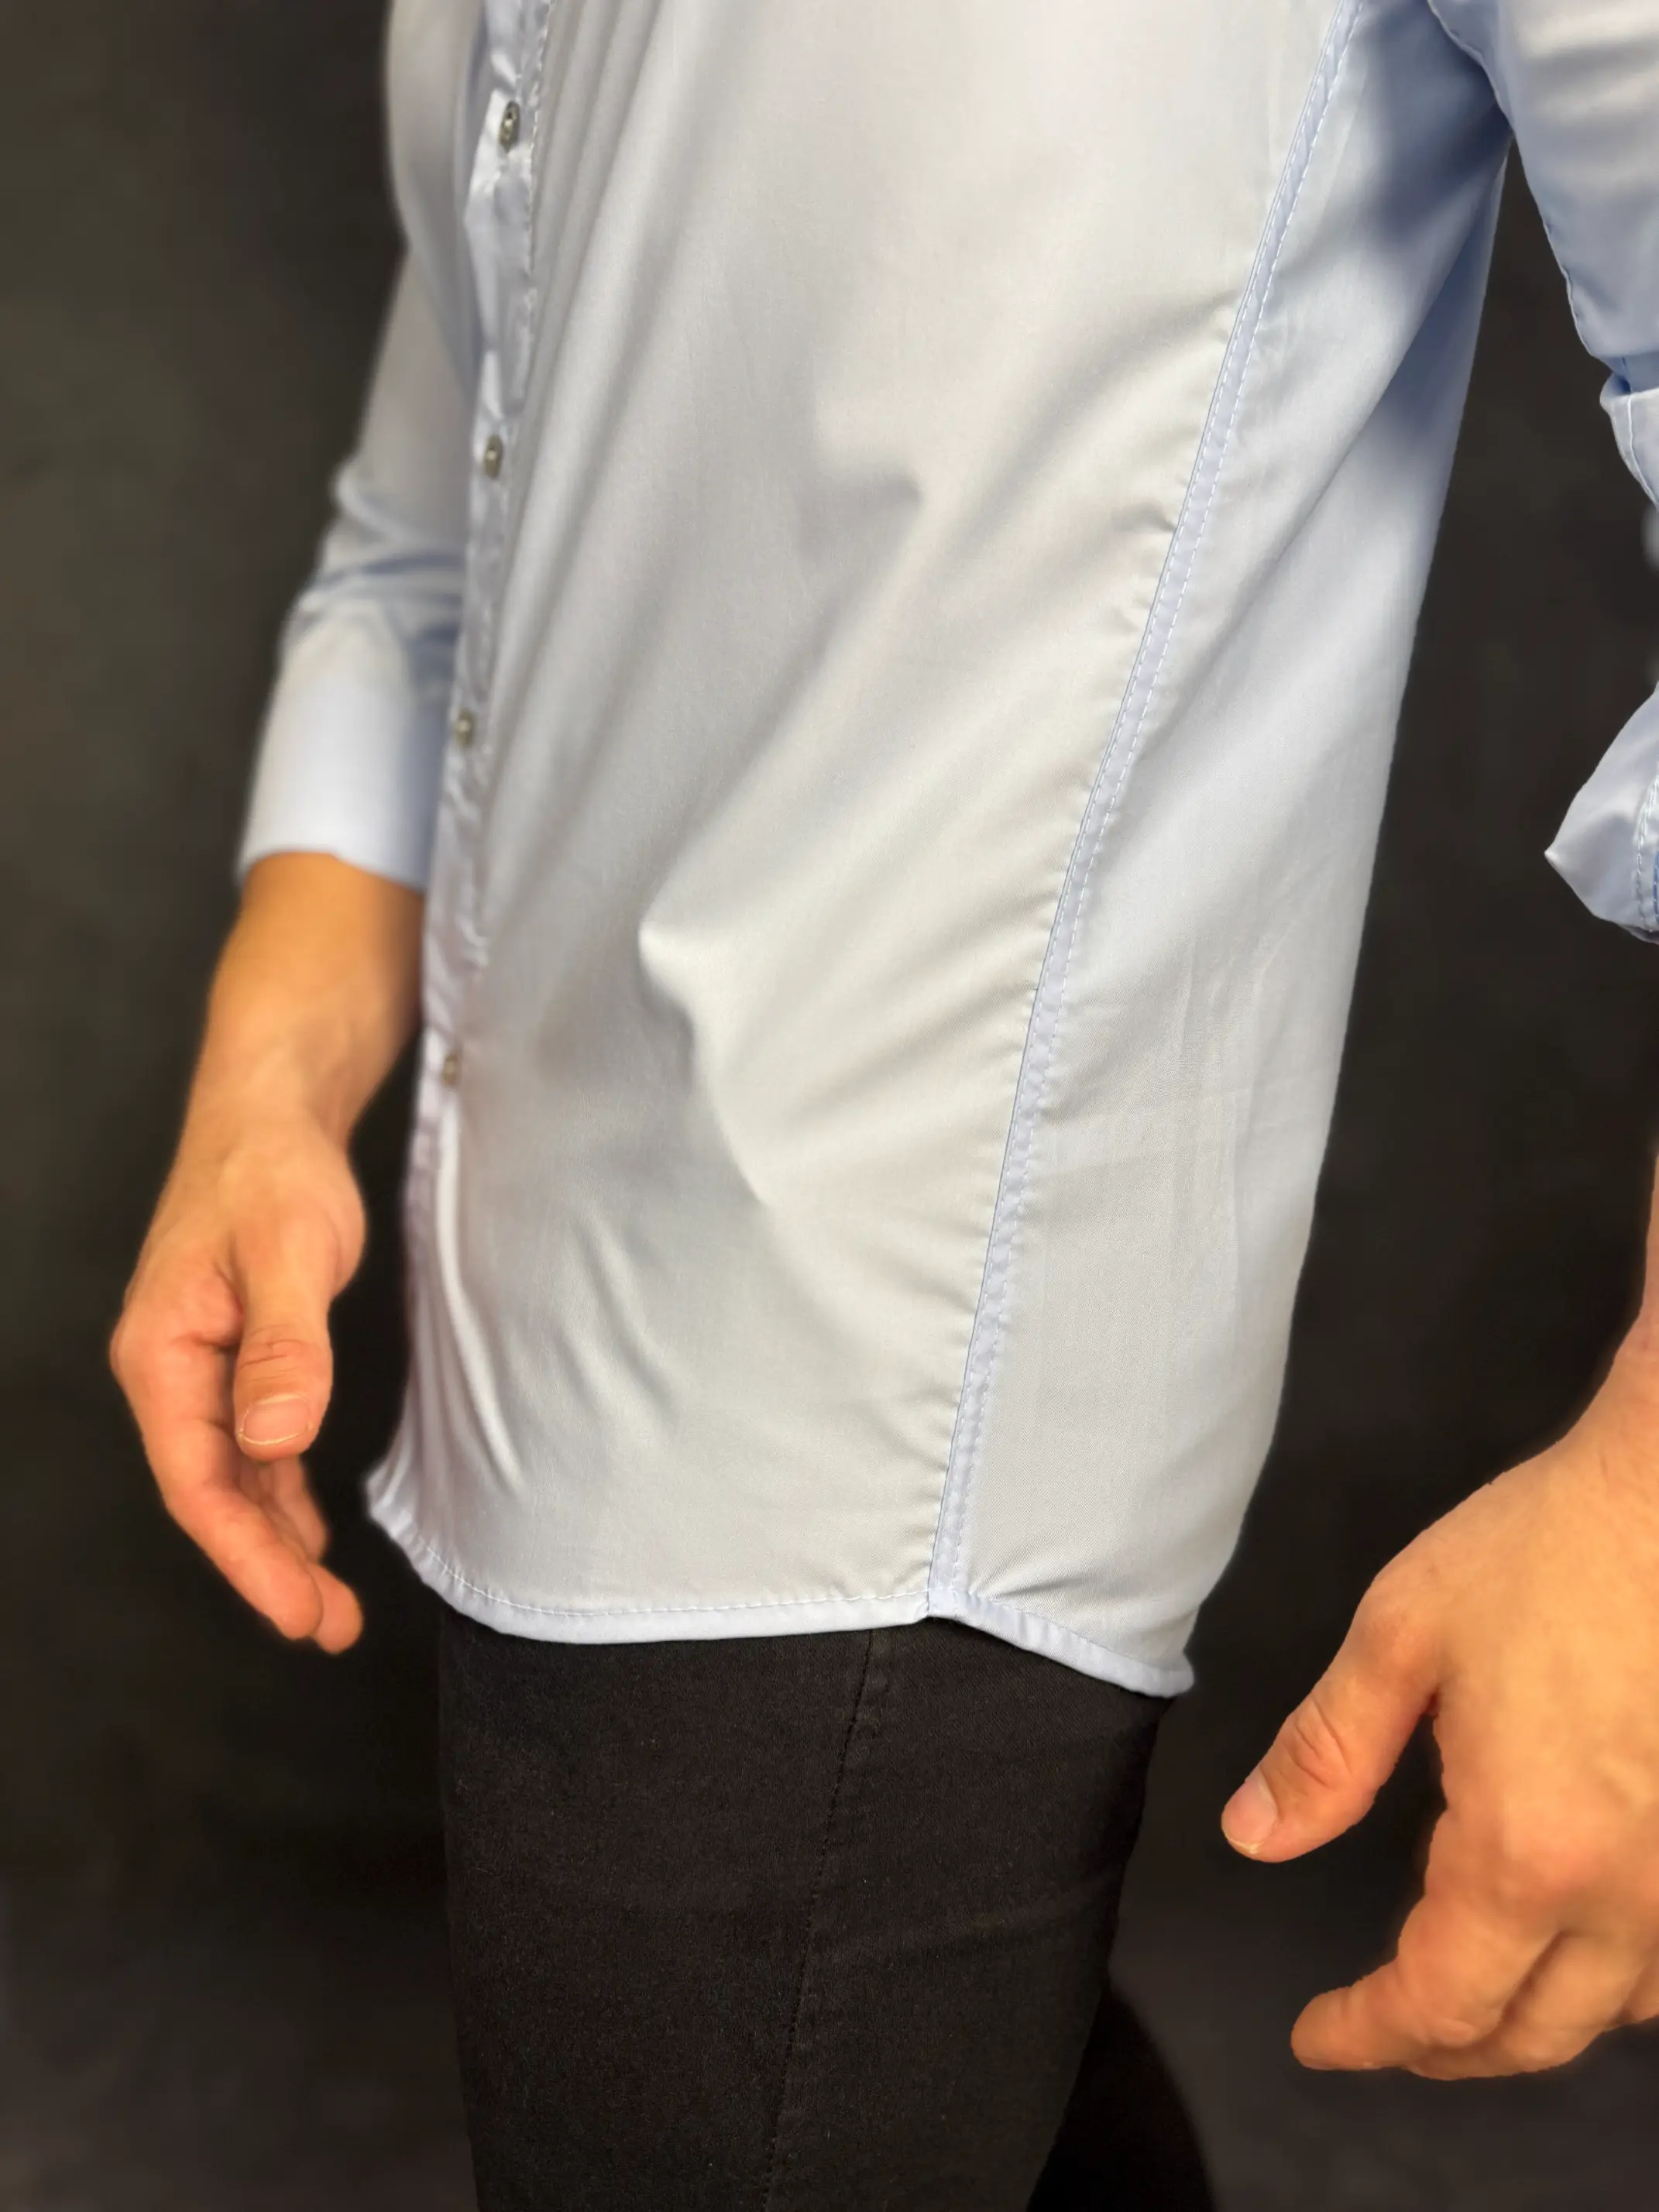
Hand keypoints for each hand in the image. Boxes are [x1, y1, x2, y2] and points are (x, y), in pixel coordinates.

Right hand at [111, 1105, 367, 1650]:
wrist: (272, 1113)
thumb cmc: (271, 1170)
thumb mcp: (285, 1249)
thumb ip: (283, 1344)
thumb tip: (277, 1437)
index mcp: (162, 1355)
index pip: (198, 1482)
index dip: (246, 1556)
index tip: (297, 1611)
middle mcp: (173, 1373)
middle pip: (215, 1495)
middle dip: (268, 1570)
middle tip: (330, 1630)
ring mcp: (204, 1371)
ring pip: (238, 1481)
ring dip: (279, 1546)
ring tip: (329, 1611)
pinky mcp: (240, 1360)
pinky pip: (255, 1451)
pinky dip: (283, 1498)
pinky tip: (310, 1540)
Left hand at [1221, 1324, 1658, 2076]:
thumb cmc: (1558, 1548)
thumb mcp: (1403, 1635)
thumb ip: (1325, 1751)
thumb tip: (1258, 1834)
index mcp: (1529, 1849)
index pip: (1437, 2001)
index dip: (1366, 2034)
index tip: (1318, 2036)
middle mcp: (1627, 1891)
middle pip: (1533, 2036)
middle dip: (1442, 2051)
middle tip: (1378, 2030)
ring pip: (1617, 2015)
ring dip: (1533, 2022)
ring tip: (1465, 1994)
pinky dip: (1613, 1981)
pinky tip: (1574, 1943)